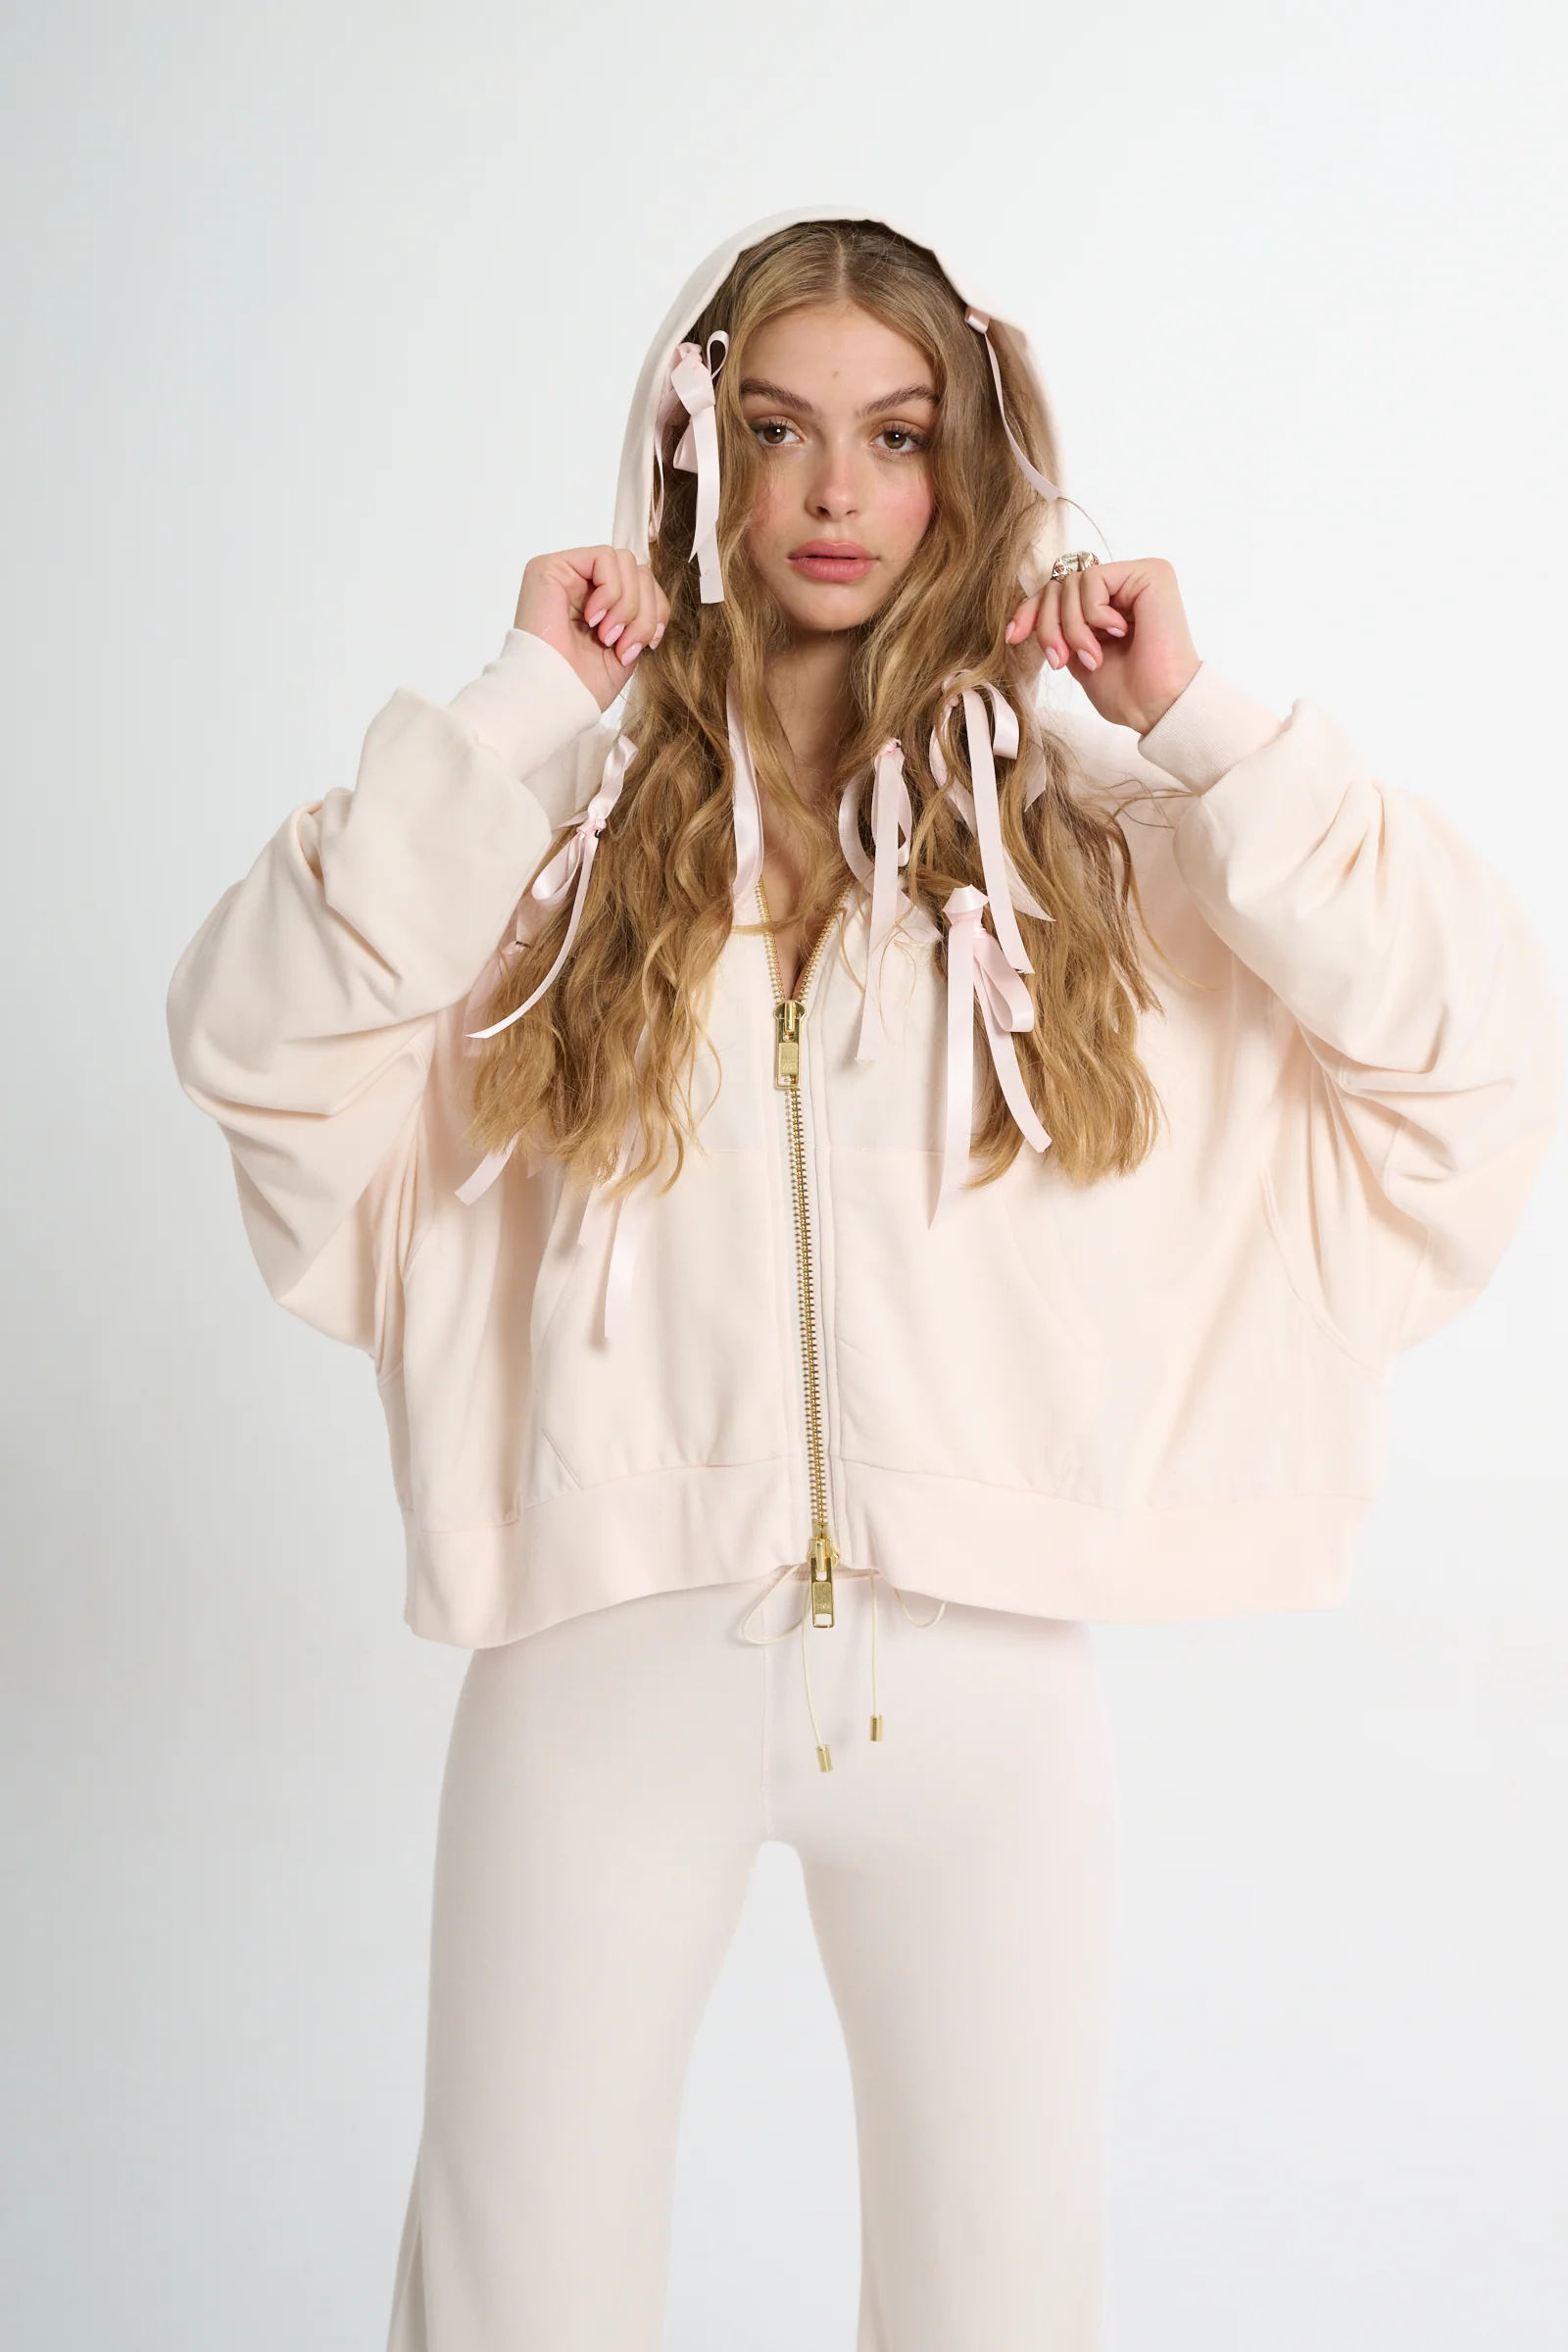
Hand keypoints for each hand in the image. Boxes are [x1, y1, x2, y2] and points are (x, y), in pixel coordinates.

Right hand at [514, 546, 670, 714]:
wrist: (554, 698)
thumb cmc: (583, 684)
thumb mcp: (628, 648)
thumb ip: (642, 617)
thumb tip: (658, 598)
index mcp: (598, 603)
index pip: (643, 584)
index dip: (657, 611)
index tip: (649, 644)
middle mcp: (581, 583)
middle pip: (638, 571)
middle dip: (644, 613)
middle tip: (623, 646)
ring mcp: (566, 573)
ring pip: (626, 562)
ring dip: (627, 605)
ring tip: (607, 636)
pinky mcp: (552, 566)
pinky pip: (605, 557)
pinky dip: (610, 591)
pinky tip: (593, 619)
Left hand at [1005, 555, 1200, 735]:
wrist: (1157, 707)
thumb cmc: (1127, 692)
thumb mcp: (1077, 657)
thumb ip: (1060, 628)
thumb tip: (1027, 610)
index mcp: (1108, 604)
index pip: (1057, 592)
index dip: (1030, 611)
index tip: (1013, 637)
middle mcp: (1123, 585)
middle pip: (1059, 585)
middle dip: (1048, 625)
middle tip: (1060, 660)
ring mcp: (1136, 577)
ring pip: (1071, 583)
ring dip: (1072, 627)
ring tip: (1093, 656)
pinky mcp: (1149, 573)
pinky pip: (1093, 579)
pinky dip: (1094, 613)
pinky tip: (1119, 632)